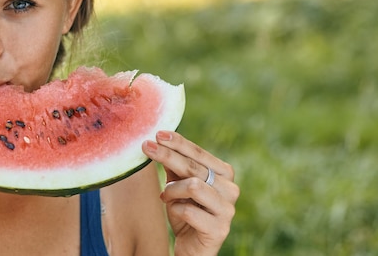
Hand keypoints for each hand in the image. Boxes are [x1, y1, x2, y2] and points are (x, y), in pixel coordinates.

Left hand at [142, 131, 238, 255]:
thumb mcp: (177, 185)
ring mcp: (227, 210)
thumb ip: (174, 166)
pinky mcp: (219, 230)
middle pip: (194, 167)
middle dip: (167, 155)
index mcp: (224, 174)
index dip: (178, 142)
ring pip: (192, 186)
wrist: (192, 247)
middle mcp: (231, 189)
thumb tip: (158, 140)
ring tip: (166, 196)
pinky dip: (175, 210)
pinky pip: (188, 211)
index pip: (199, 153)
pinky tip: (175, 213)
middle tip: (146, 147)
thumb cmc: (185, 212)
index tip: (158, 134)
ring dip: (172, 190)